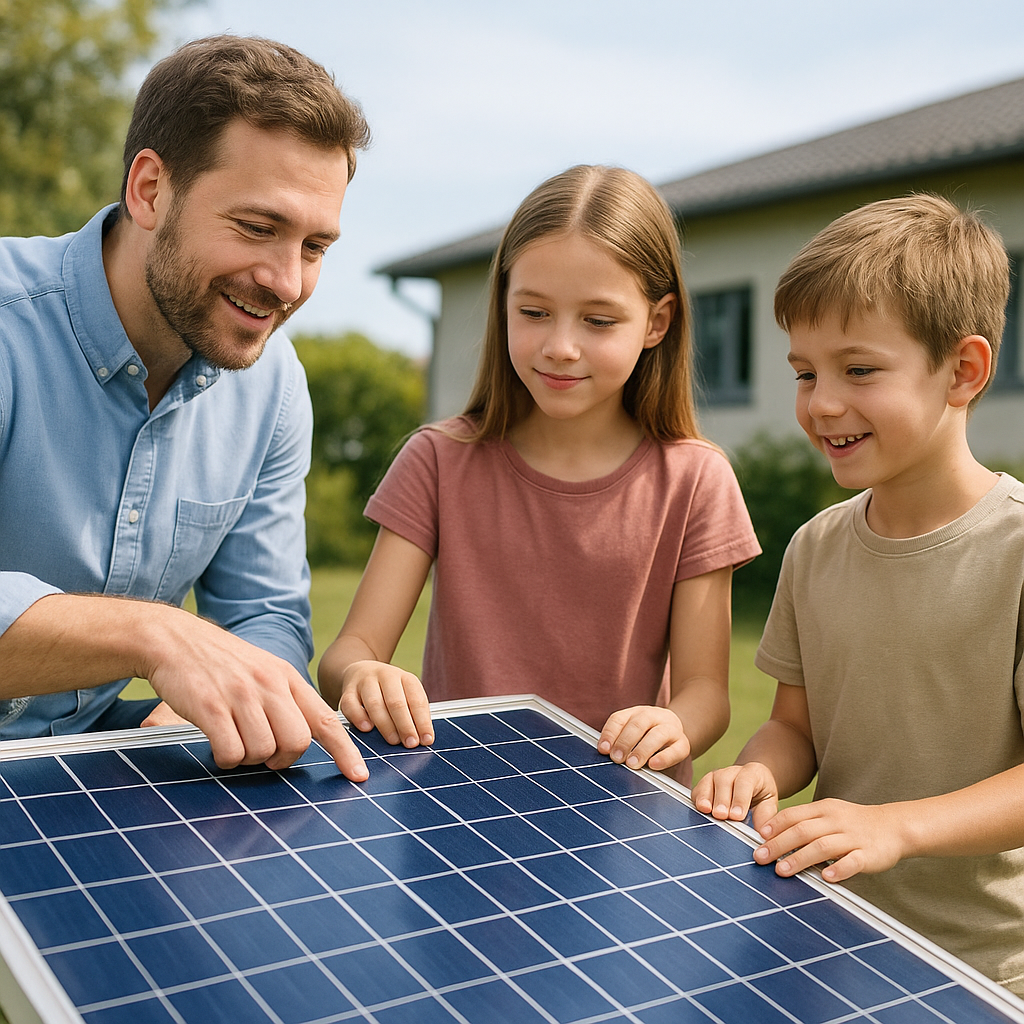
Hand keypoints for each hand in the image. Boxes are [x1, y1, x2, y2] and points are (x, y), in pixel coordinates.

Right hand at [143, 611, 367, 780]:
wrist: (176, 640)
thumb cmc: (222, 664)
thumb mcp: (265, 671)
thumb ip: (287, 701)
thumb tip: (304, 740)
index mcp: (288, 678)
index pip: (325, 719)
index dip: (344, 750)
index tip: (358, 776)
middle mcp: (270, 685)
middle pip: (297, 742)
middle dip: (282, 759)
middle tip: (265, 755)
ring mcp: (241, 695)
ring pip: (262, 751)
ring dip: (248, 759)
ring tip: (234, 741)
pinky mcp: (211, 707)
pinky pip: (231, 752)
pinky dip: (225, 759)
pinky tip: (217, 744)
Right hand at [339, 660, 432, 747]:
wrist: (361, 671)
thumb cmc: (389, 692)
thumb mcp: (406, 695)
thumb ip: (414, 715)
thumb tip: (423, 739)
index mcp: (405, 678)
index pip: (416, 700)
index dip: (422, 721)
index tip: (426, 740)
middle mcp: (386, 676)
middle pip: (396, 702)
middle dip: (405, 725)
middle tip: (411, 743)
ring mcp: (365, 682)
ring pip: (374, 703)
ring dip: (385, 725)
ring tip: (394, 741)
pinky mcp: (347, 691)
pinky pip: (351, 704)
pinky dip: (358, 717)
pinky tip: (366, 728)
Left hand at [597, 705, 689, 770]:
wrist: (676, 731)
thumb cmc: (647, 736)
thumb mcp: (632, 734)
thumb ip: (618, 743)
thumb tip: (605, 756)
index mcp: (635, 713)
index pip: (619, 719)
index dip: (610, 733)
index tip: (603, 749)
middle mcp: (653, 716)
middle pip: (638, 724)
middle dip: (625, 742)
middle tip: (616, 758)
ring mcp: (670, 728)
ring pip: (657, 735)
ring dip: (642, 749)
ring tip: (632, 764)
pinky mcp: (683, 743)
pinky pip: (676, 750)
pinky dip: (664, 757)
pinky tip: (654, 764)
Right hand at [692, 762, 780, 830]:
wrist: (752, 785)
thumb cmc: (760, 796)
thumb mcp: (768, 804)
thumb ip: (765, 817)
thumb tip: (763, 834)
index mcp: (752, 773)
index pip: (745, 782)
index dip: (740, 799)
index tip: (738, 816)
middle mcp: (732, 771)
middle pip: (724, 780)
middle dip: (722, 799)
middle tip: (721, 815)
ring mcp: (716, 776)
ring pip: (709, 782)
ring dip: (706, 797)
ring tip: (706, 811)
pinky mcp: (704, 784)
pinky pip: (697, 789)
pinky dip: (697, 799)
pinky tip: (698, 809)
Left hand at [753, 798, 905, 881]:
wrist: (894, 826)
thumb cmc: (854, 823)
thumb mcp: (829, 815)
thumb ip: (805, 824)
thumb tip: (773, 838)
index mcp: (824, 809)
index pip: (794, 815)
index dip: (775, 825)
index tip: (758, 837)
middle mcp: (836, 821)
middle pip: (803, 830)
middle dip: (779, 844)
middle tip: (760, 858)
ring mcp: (853, 837)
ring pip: (823, 846)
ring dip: (800, 858)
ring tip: (782, 870)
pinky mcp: (869, 854)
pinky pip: (853, 861)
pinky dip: (839, 869)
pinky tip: (826, 878)